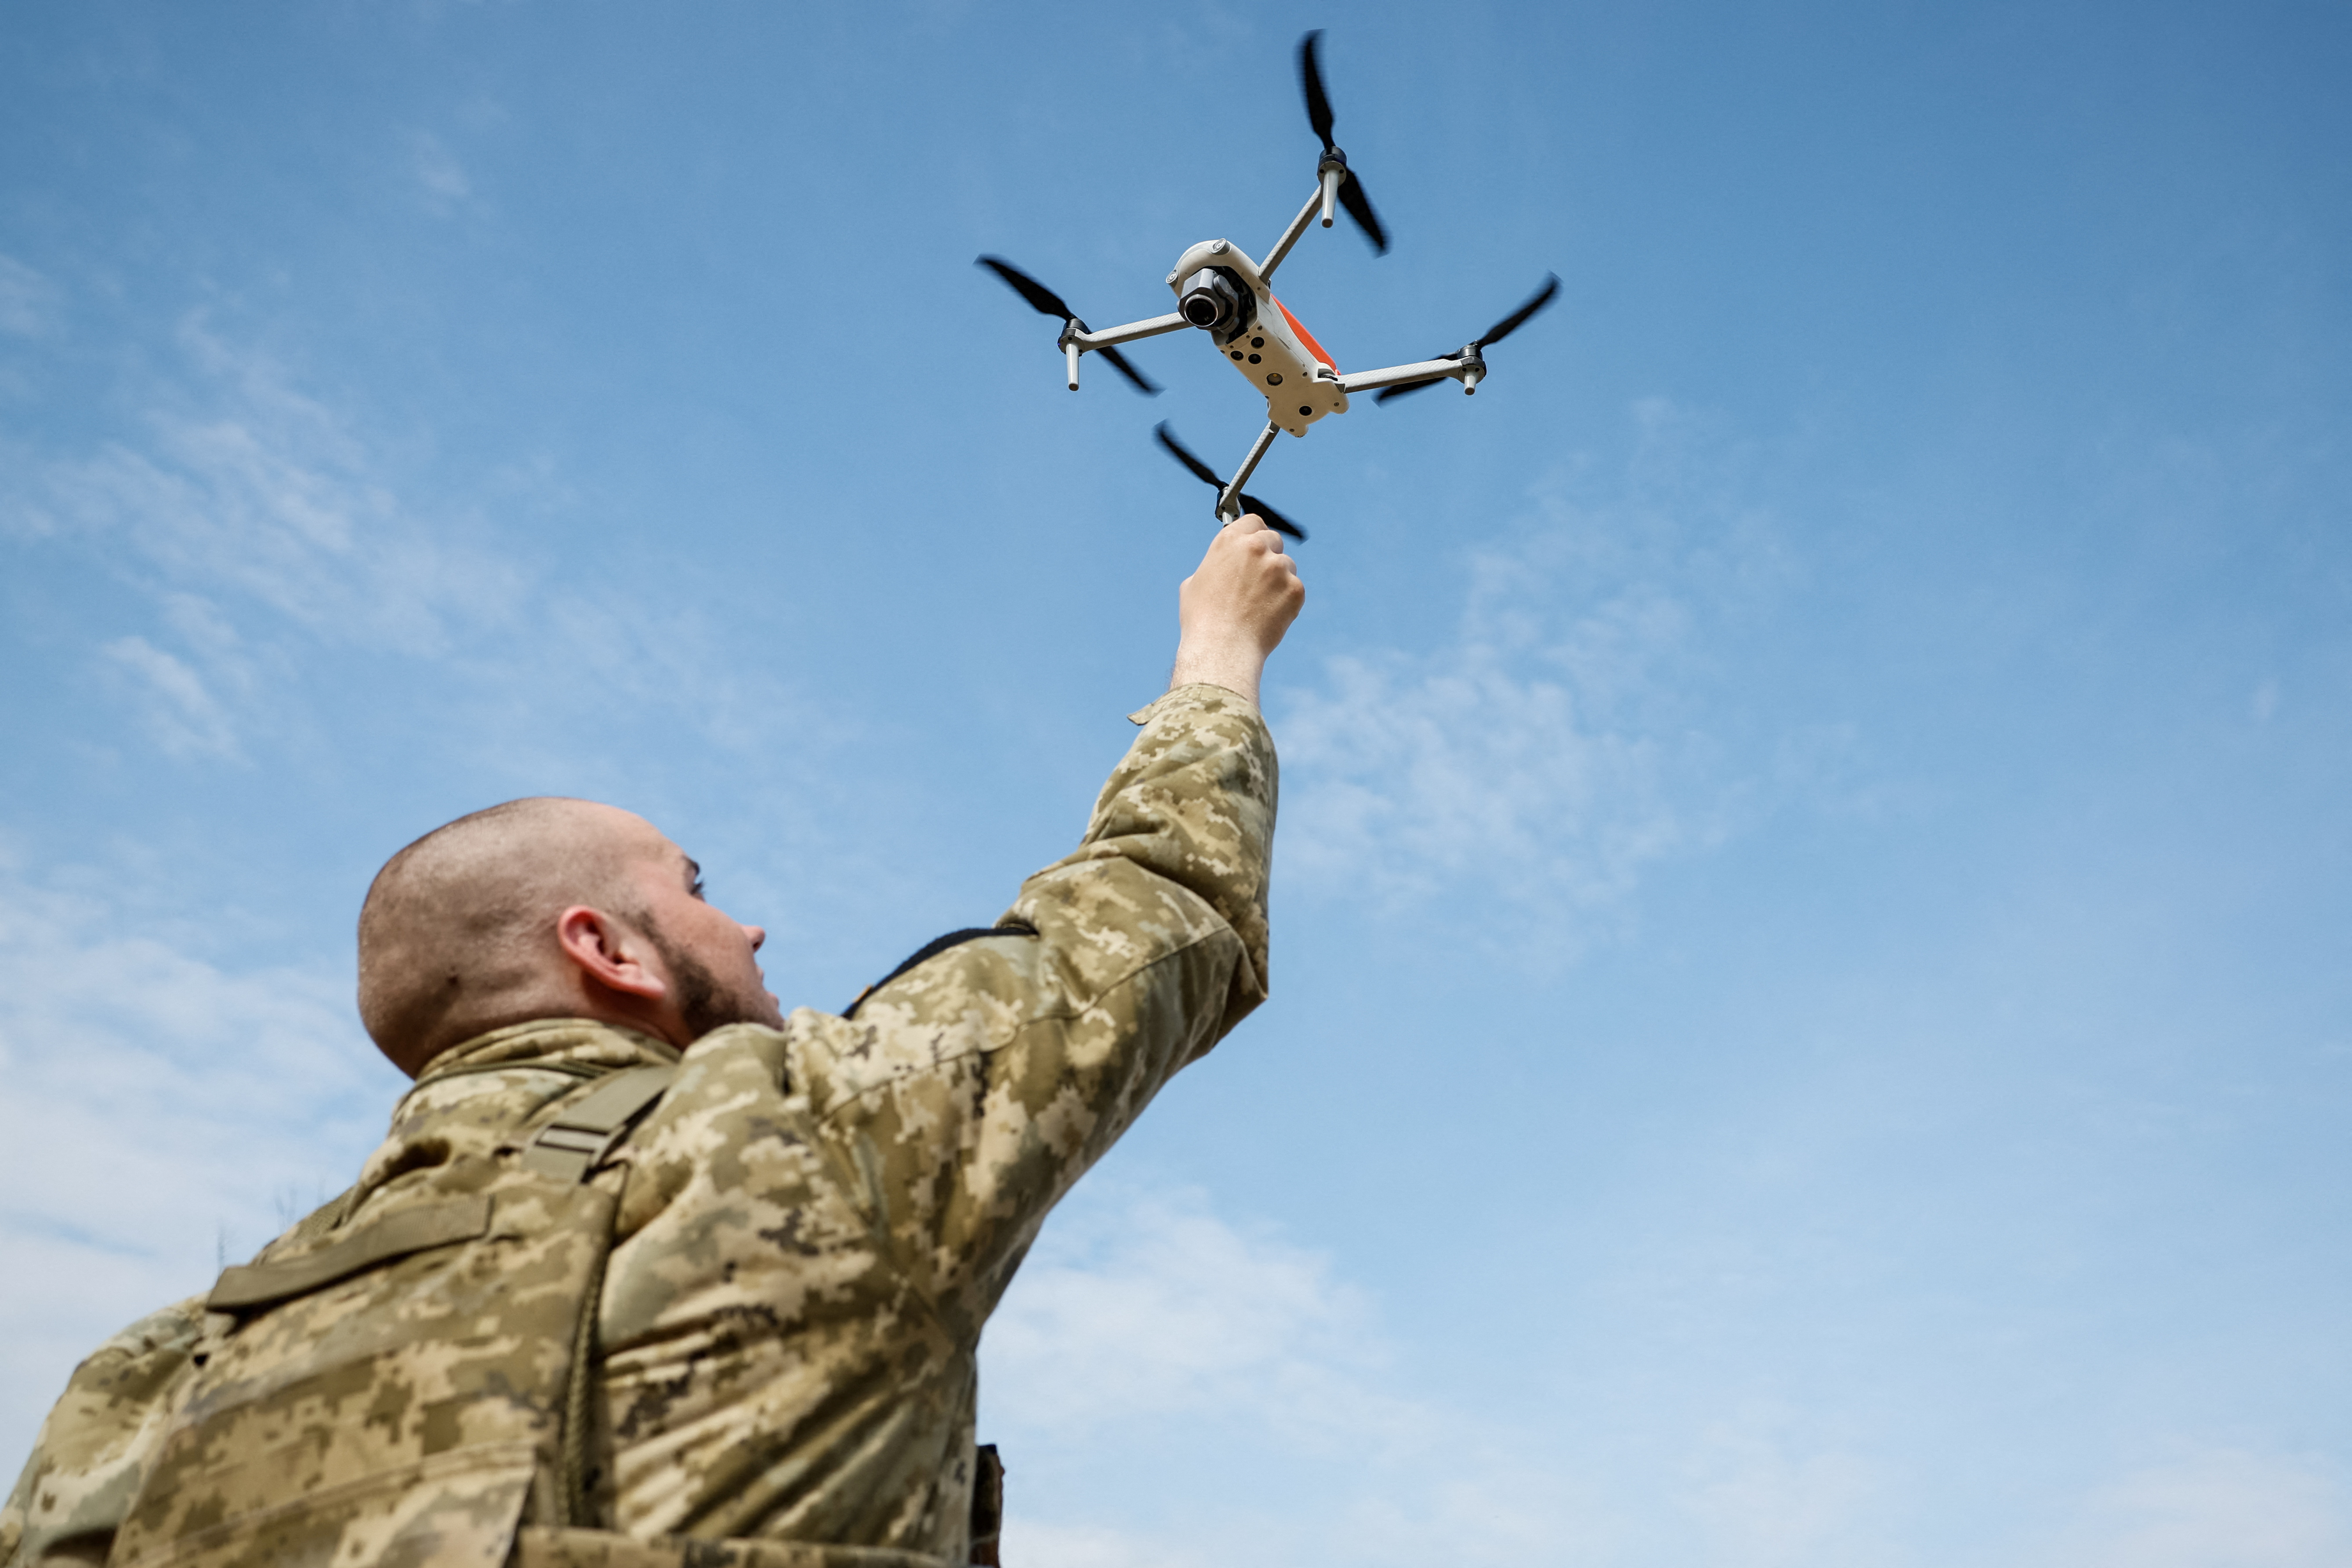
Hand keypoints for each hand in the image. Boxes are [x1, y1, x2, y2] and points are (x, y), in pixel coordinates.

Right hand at [1170, 513, 1305, 705]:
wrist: (1223, 648)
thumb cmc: (1202, 620)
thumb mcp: (1194, 583)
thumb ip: (1216, 565)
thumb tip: (1223, 565)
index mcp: (1229, 541)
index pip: (1253, 522)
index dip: (1254, 535)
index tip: (1255, 546)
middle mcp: (1256, 548)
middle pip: (1273, 540)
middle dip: (1268, 556)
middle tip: (1259, 580)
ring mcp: (1278, 567)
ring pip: (1286, 566)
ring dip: (1278, 580)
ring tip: (1259, 606)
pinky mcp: (1295, 589)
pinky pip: (1295, 589)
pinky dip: (1287, 601)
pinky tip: (1269, 616)